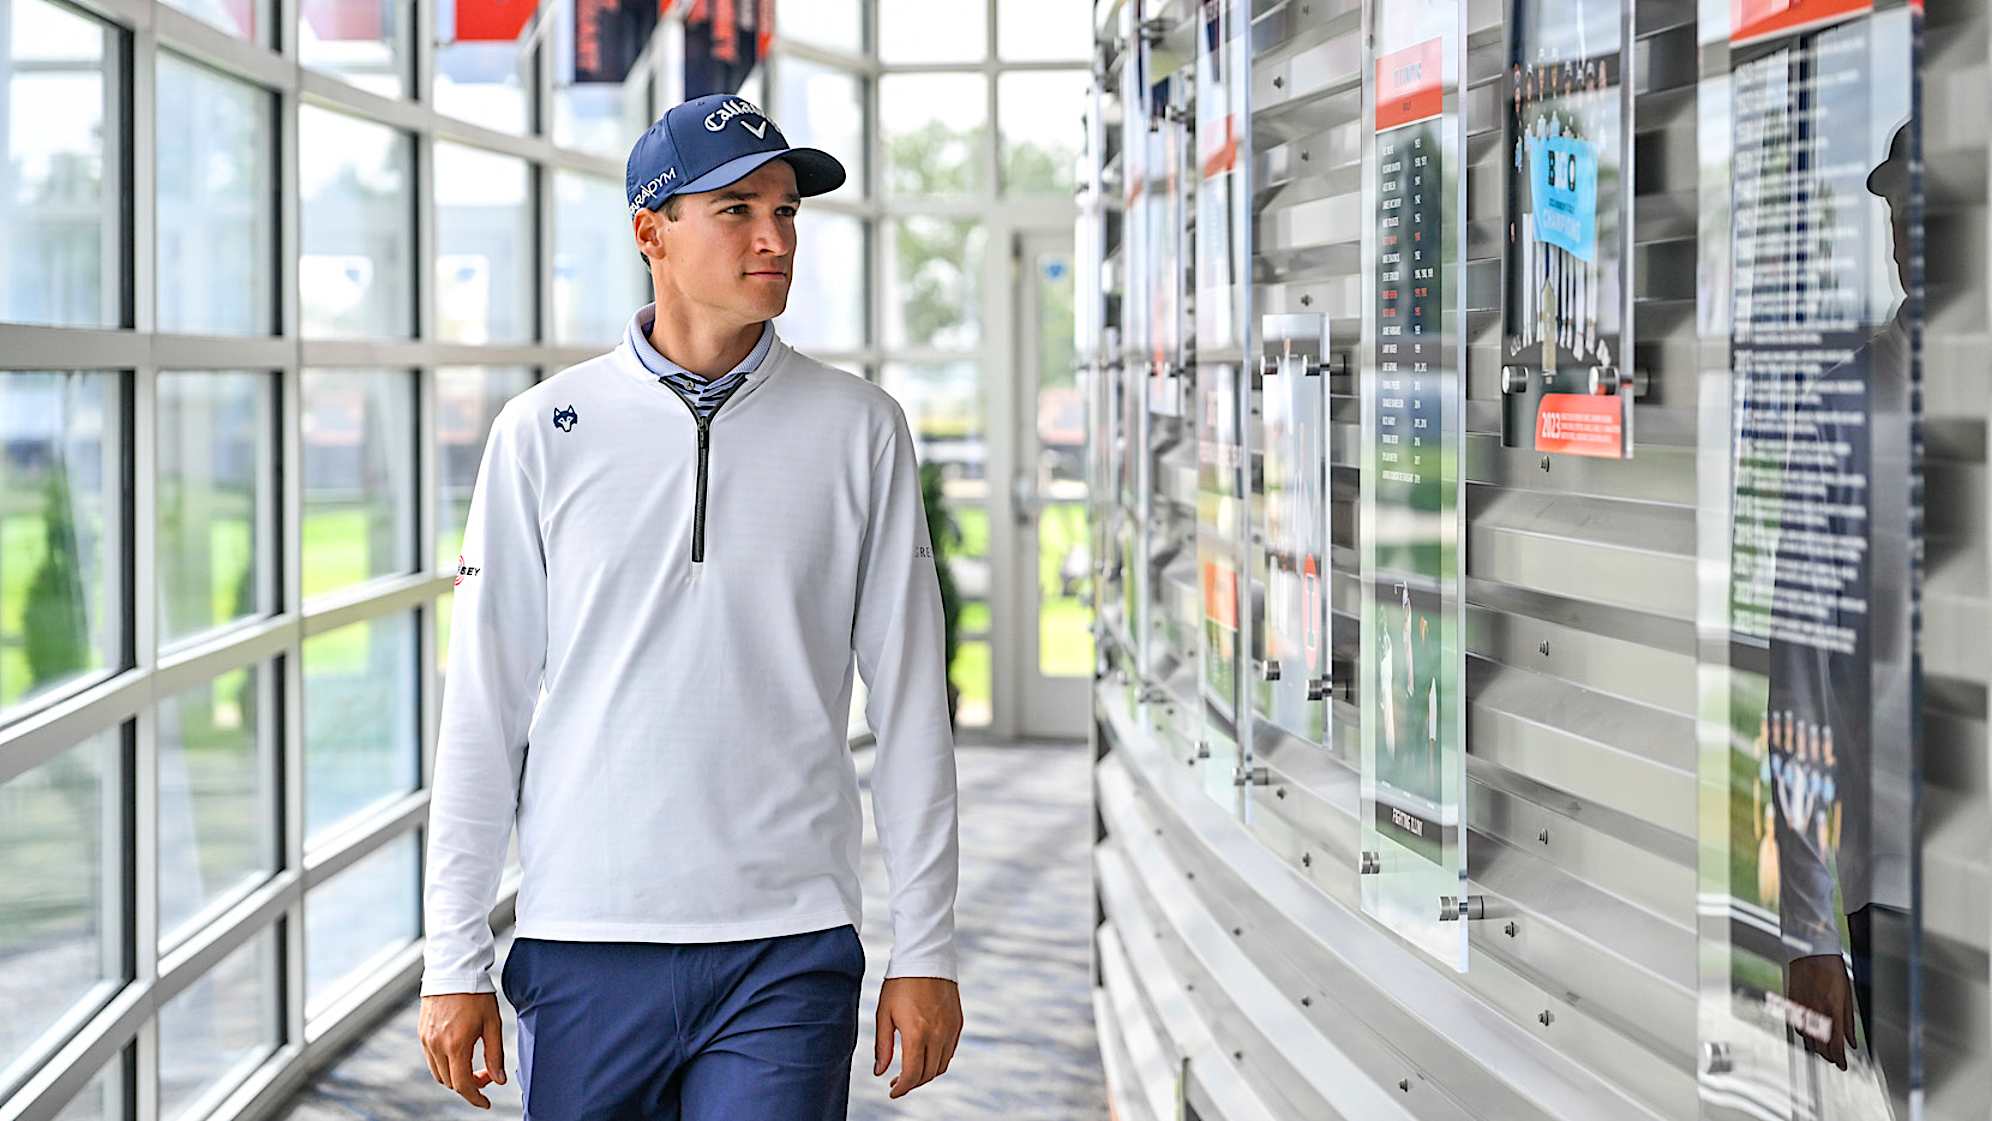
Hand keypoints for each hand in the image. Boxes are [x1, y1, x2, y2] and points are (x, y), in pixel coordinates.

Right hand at [419, 992, 506, 1108]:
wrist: (453, 970)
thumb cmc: (476, 994)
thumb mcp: (492, 1023)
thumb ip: (495, 1054)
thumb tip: (498, 1080)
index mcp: (456, 1044)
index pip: (463, 1084)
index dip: (475, 1098)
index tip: (486, 1102)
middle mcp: (437, 1045)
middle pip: (450, 1082)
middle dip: (469, 1085)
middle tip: (486, 1073)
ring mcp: (426, 1040)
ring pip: (439, 1073)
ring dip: (455, 1076)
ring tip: (473, 1063)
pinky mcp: (421, 1033)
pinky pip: (431, 1059)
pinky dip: (445, 1064)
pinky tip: (459, 1052)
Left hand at [873, 976, 962, 1098]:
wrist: (926, 958)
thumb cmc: (900, 983)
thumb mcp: (884, 1013)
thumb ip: (882, 1046)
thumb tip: (880, 1072)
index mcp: (916, 1033)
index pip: (912, 1074)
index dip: (902, 1088)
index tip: (892, 1092)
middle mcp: (937, 1034)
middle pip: (928, 1074)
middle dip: (912, 1083)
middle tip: (898, 1082)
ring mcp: (950, 1029)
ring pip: (941, 1065)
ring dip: (926, 1073)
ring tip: (911, 1071)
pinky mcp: (957, 1022)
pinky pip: (950, 1051)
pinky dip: (938, 1060)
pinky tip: (925, 1055)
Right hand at [1785, 953, 1856, 1070]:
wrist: (1811, 952)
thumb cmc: (1832, 969)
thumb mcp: (1847, 996)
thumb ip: (1848, 1022)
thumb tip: (1851, 1041)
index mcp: (1832, 1010)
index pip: (1836, 1044)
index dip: (1840, 1059)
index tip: (1842, 1065)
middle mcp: (1815, 1012)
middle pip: (1820, 1045)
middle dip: (1828, 1056)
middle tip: (1834, 1059)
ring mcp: (1801, 1008)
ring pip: (1807, 1038)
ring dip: (1816, 1047)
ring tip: (1823, 1050)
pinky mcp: (1792, 1003)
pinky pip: (1797, 1026)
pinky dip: (1804, 1034)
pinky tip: (1809, 1034)